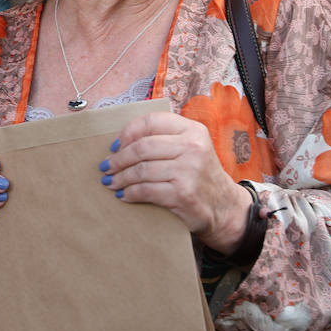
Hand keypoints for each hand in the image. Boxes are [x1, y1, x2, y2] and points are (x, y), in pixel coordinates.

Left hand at [102, 112, 250, 252]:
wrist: (225, 208)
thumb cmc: (199, 176)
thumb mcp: (190, 148)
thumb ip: (164, 139)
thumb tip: (120, 142)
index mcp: (192, 130)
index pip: (151, 122)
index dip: (128, 132)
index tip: (115, 145)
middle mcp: (193, 147)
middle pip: (142, 147)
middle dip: (118, 158)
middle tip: (106, 167)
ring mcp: (189, 170)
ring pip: (141, 169)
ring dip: (120, 177)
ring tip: (110, 181)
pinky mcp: (183, 193)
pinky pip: (146, 190)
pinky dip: (130, 193)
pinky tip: (123, 195)